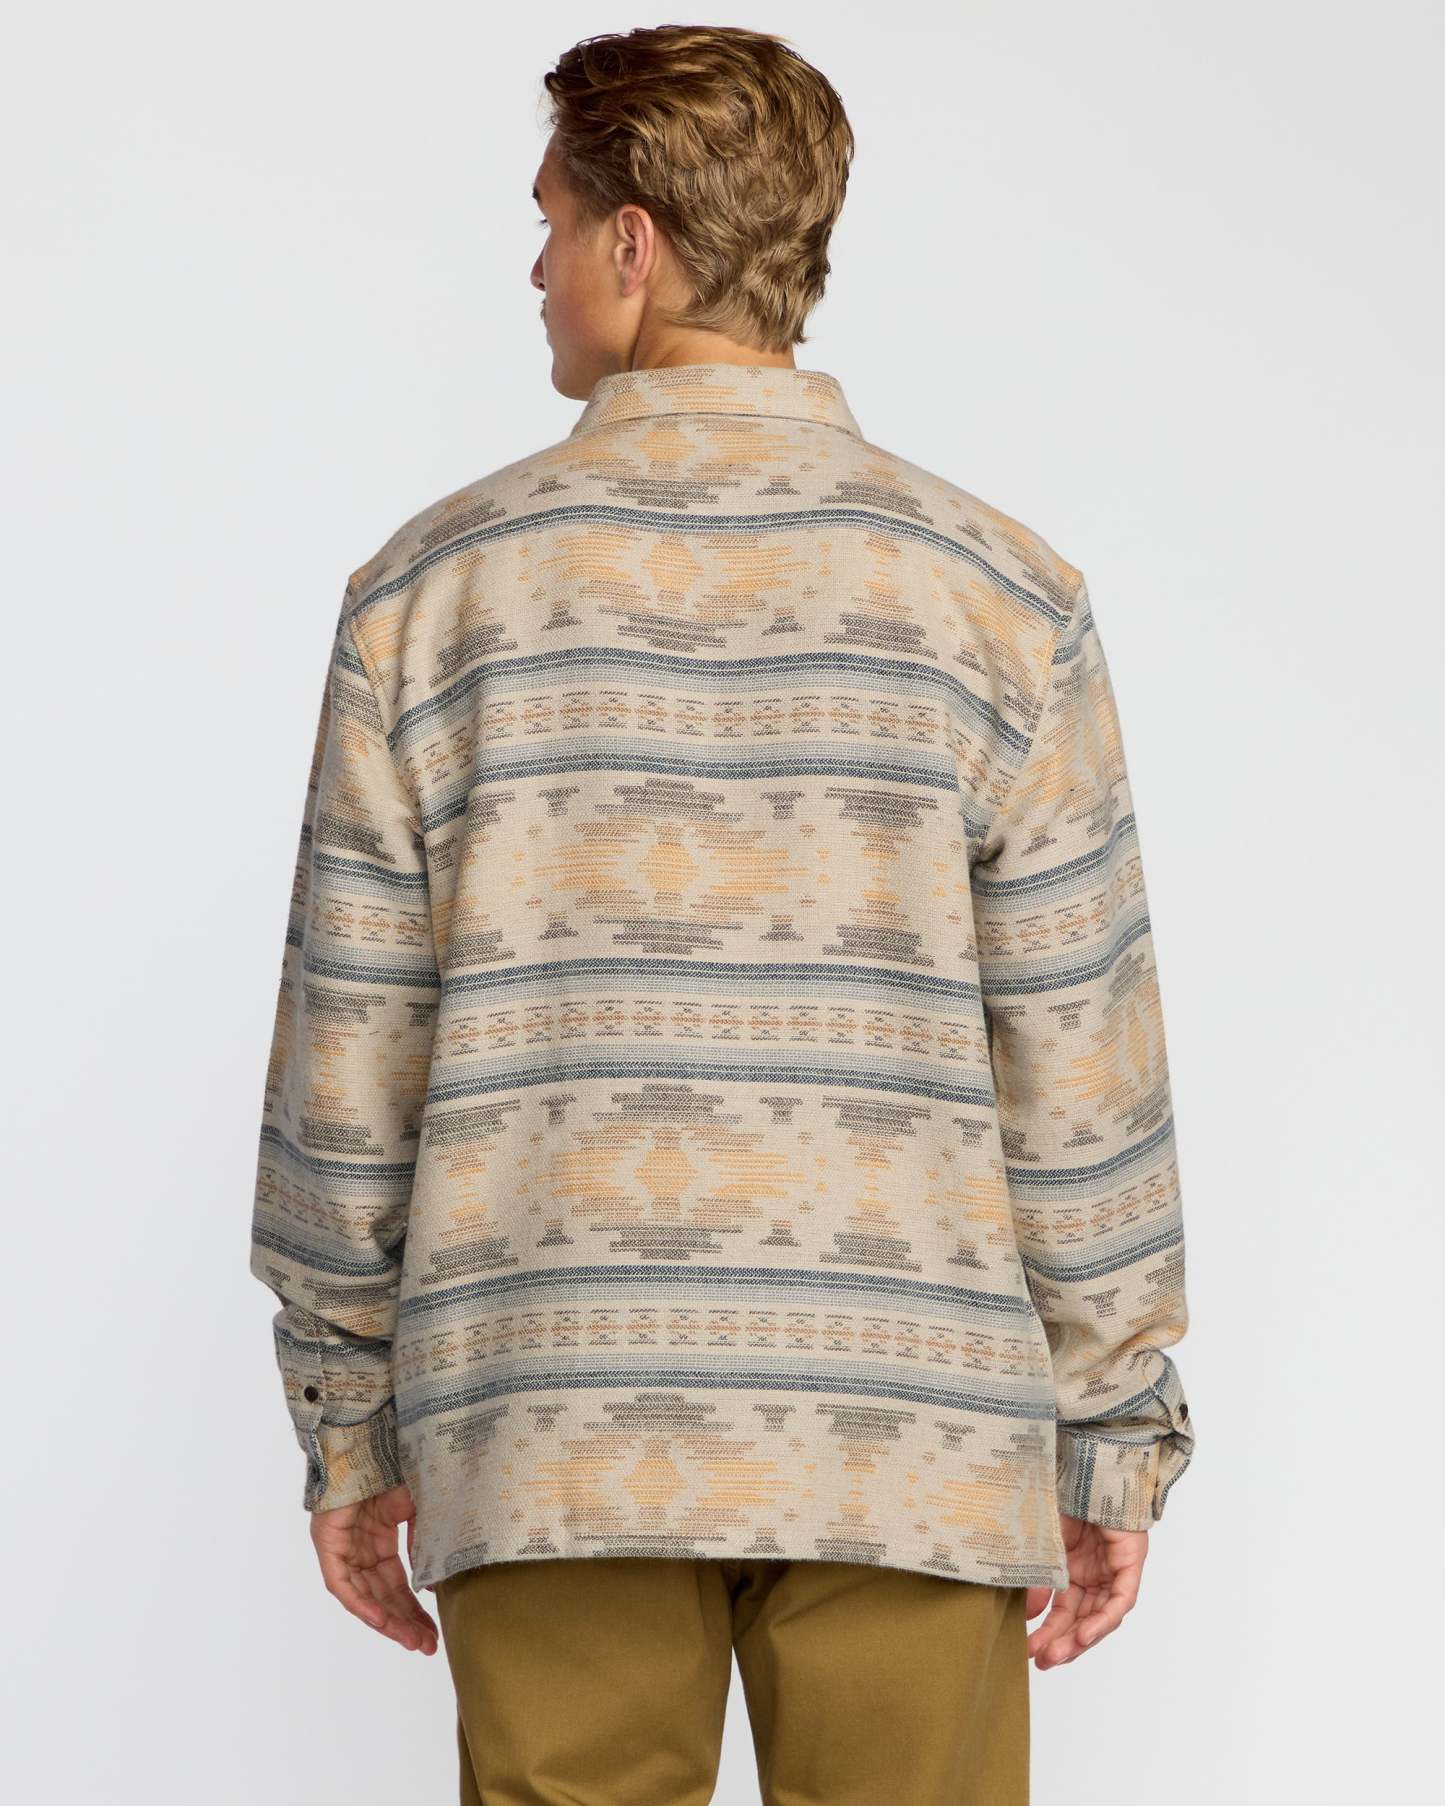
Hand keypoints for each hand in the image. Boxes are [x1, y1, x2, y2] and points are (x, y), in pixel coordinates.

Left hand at [309, 1481, 438, 1653]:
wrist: (364, 1440)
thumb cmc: (390, 1466)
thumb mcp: (415, 1506)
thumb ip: (424, 1538)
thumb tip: (435, 1577)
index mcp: (379, 1540)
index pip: (397, 1585)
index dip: (415, 1609)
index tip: (434, 1631)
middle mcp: (359, 1551)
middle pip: (382, 1597)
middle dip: (405, 1623)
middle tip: (427, 1646)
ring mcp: (342, 1549)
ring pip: (363, 1597)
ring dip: (387, 1621)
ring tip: (411, 1641)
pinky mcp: (327, 1545)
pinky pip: (342, 1584)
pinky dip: (361, 1603)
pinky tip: (380, 1620)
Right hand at [1023, 1512, 1145, 1668]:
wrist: (1088, 1469)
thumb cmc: (1065, 1500)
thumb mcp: (1043, 1546)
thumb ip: (1038, 1580)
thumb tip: (1029, 1615)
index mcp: (1073, 1572)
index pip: (1063, 1612)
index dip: (1048, 1633)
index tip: (1028, 1651)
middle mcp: (1095, 1577)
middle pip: (1081, 1620)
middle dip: (1062, 1643)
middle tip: (1042, 1662)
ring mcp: (1114, 1572)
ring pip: (1101, 1616)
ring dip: (1080, 1638)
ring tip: (1058, 1654)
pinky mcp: (1130, 1565)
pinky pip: (1120, 1600)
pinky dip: (1103, 1619)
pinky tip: (1085, 1634)